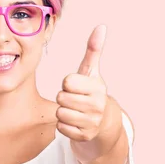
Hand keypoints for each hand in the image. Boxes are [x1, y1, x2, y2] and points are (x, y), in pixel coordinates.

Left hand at [56, 25, 107, 141]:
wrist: (104, 122)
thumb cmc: (91, 92)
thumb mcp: (92, 72)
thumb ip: (93, 50)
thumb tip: (101, 27)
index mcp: (97, 87)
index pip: (67, 82)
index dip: (67, 83)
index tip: (75, 86)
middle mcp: (97, 105)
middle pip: (61, 98)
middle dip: (64, 98)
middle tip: (74, 100)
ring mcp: (91, 122)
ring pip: (60, 114)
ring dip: (63, 112)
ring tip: (74, 110)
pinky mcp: (84, 136)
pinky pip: (61, 128)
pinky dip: (64, 126)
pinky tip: (74, 122)